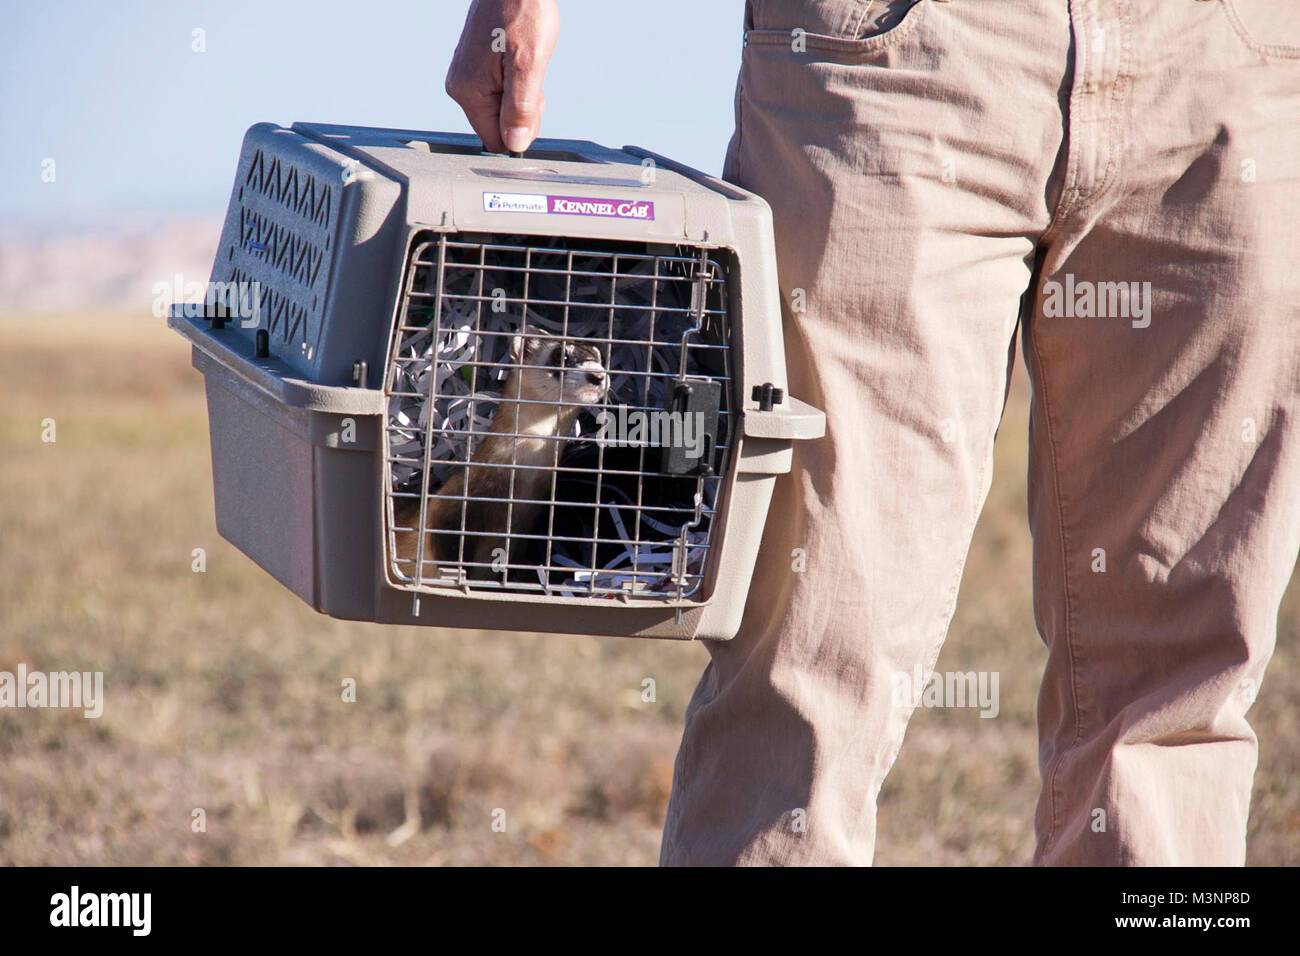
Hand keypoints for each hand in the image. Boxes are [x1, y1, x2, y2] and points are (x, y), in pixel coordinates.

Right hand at [445, 0, 559, 153]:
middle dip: (522, 111)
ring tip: (523, 62)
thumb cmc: (522, 13)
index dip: (520, 129)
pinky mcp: (474, 68)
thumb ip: (521, 109)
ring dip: (520, 95)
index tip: (530, 99)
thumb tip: (514, 144)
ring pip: (501, 110)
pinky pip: (499, 93)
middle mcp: (460, 87)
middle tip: (528, 75)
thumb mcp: (529, 65)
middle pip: (499, 127)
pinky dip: (515, 83)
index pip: (496, 141)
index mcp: (468, 92)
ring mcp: (466, 77)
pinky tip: (517, 59)